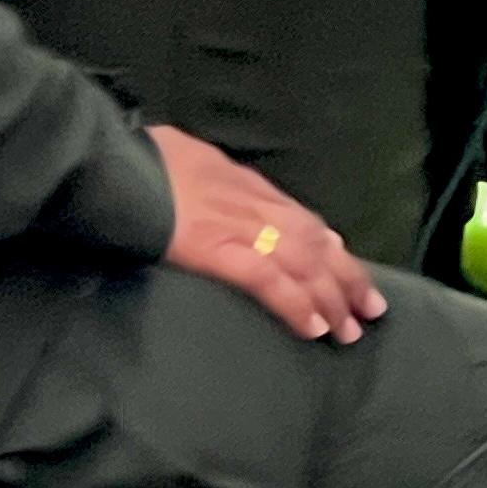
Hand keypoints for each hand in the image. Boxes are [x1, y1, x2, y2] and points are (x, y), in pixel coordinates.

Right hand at [151, 125, 385, 343]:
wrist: (115, 161)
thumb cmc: (143, 158)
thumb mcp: (188, 156)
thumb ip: (208, 175)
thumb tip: (209, 180)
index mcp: (245, 182)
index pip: (301, 217)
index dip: (330, 246)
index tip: (349, 267)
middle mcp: (252, 203)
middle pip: (314, 241)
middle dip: (346, 276)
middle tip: (370, 310)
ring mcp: (237, 225)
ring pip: (302, 262)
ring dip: (331, 297)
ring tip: (349, 331)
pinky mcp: (217, 249)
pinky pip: (267, 280)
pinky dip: (294, 303)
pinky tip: (312, 327)